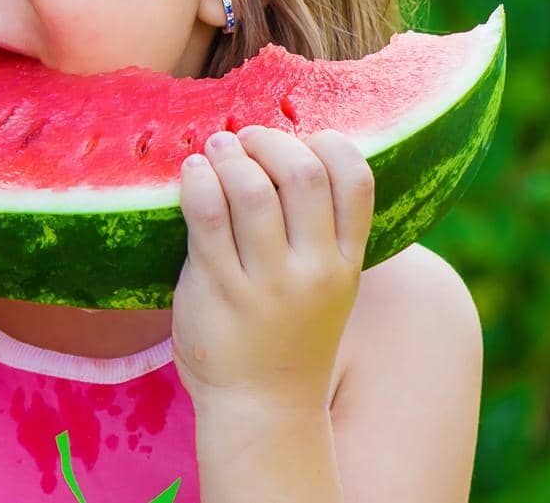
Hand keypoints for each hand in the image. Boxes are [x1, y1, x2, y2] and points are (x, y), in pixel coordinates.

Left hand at [170, 126, 374, 410]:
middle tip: (245, 139)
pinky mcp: (220, 290)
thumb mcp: (329, 287)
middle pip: (304, 174)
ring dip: (230, 156)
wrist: (263, 411)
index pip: (356, 179)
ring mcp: (267, 284)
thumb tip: (288, 153)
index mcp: (346, 263)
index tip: (299, 140)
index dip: (327, 143)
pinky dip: (198, 180)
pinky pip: (208, 216)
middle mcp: (314, 271)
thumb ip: (320, 233)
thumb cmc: (289, 338)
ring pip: (253, 191)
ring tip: (216, 149)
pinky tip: (193, 172)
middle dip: (270, 141)